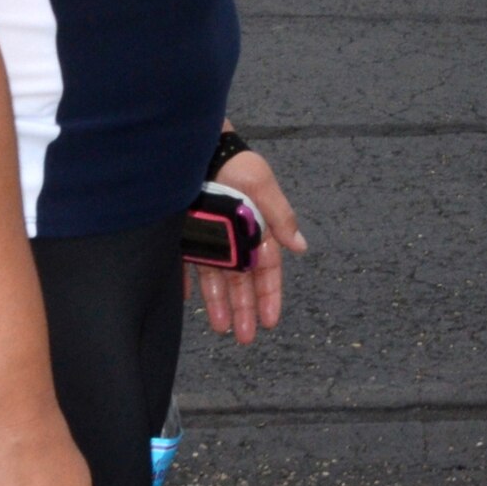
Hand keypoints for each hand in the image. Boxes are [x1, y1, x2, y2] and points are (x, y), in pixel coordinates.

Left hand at [188, 149, 305, 345]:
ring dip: (220, 304)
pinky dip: (187, 284)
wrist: (198, 147)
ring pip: (216, 279)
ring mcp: (209, 238)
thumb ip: (280, 217)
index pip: (267, 270)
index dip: (270, 295)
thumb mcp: (263, 186)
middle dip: (246, 309)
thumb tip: (302, 247)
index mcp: (257, 229)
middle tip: (246, 338)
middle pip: (241, 281)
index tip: (271, 320)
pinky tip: (189, 303)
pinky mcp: (185, 236)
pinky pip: (185, 266)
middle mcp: (234, 238)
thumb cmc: (236, 164)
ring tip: (223, 329)